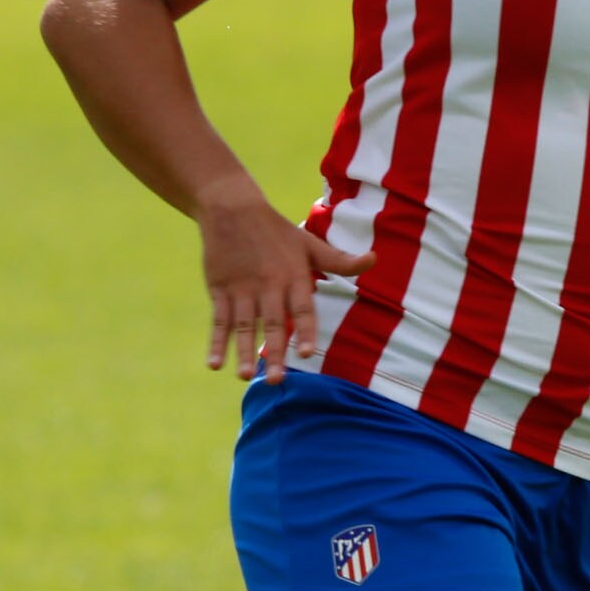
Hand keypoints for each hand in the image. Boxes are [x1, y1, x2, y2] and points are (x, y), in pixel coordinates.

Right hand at [198, 185, 373, 383]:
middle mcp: (268, 285)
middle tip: (276, 381)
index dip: (303, 331)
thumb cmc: (277, 231)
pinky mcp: (220, 289)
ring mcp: (242, 288)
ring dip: (243, 351)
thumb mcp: (310, 244)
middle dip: (274, 352)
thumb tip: (374, 260)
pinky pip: (218, 320)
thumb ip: (340, 261)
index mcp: (293, 276)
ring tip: (244, 376)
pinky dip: (216, 342)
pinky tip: (215, 364)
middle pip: (272, 323)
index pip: (301, 309)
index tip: (306, 353)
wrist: (233, 209)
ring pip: (243, 325)